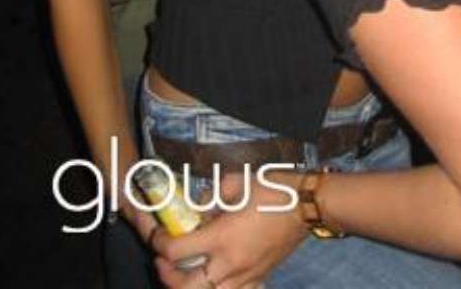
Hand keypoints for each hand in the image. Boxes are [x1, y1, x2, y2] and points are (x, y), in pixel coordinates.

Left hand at [152, 171, 304, 287]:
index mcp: (221, 237)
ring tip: (183, 275)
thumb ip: (208, 194)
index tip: (154, 231)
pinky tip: (217, 281)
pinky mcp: (258, 280)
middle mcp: (229, 264)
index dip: (156, 241)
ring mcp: (245, 277)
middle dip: (166, 275)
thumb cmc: (271, 189)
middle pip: (184, 287)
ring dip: (189, 288)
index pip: (175, 250)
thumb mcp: (235, 182)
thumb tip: (194, 206)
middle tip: (161, 260)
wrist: (306, 205)